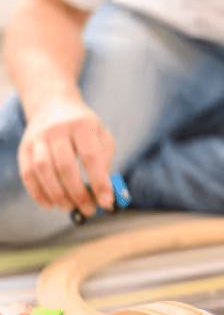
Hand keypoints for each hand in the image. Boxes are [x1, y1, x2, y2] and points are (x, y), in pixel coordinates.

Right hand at [18, 96, 115, 215]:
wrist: (54, 105)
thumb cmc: (85, 128)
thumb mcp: (101, 137)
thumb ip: (105, 162)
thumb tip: (105, 193)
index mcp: (83, 125)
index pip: (91, 157)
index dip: (99, 182)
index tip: (107, 203)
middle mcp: (58, 129)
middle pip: (65, 165)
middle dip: (78, 193)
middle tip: (88, 209)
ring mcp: (38, 137)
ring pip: (43, 170)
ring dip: (57, 194)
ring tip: (69, 208)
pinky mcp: (24, 147)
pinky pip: (28, 173)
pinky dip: (38, 193)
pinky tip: (50, 204)